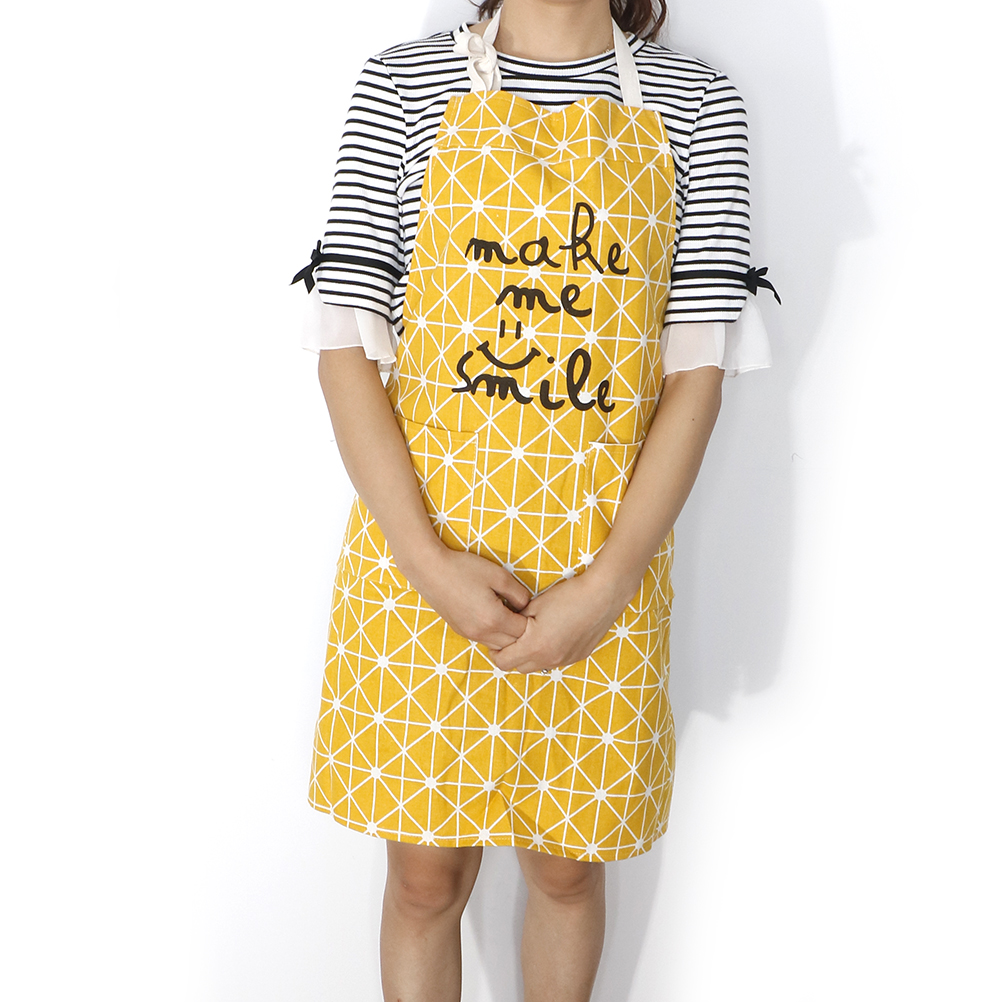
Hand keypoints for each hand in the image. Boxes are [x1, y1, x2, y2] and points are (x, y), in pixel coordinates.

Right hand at [404, 546, 530, 649]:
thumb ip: (519, 593)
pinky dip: (494, 634)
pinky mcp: (461, 631)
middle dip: (522, 632)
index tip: (535, 609)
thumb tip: (526, 606)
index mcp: (493, 619)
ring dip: (508, 635)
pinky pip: (485, 640)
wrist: (430, 570)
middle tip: (525, 614)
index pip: (524, 632)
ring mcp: (469, 634)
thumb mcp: (499, 575)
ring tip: (511, 615)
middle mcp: (481, 633)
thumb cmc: (464, 569)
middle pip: (512, 645)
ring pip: (498, 646)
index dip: (532, 621)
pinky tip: (495, 616)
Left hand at [488, 571, 633, 674]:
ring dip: (529, 656)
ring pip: (536, 666)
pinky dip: (546, 653)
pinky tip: (551, 635)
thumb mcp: (534, 605)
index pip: (503, 662)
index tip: (497, 639)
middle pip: (518, 668)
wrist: (602, 596)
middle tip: (512, 637)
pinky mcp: (577, 657)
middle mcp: (549, 659)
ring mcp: (565, 661)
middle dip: (511, 655)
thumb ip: (516, 621)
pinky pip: (554, 662)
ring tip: (531, 635)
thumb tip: (505, 626)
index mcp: (535, 647)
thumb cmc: (568, 596)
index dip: (495, 651)